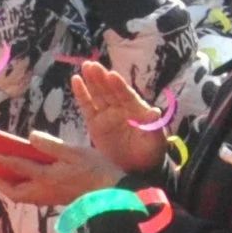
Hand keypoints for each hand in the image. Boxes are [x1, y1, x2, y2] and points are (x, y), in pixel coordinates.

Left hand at [0, 135, 125, 207]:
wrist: (115, 195)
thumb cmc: (96, 170)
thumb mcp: (74, 152)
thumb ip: (50, 145)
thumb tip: (29, 137)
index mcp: (46, 177)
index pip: (16, 167)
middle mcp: (45, 191)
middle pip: (15, 192)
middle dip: (2, 181)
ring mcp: (52, 198)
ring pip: (25, 196)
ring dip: (14, 185)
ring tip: (11, 171)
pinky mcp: (59, 200)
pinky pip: (35, 196)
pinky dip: (27, 187)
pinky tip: (32, 175)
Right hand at [66, 63, 167, 178]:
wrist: (137, 167)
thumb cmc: (150, 151)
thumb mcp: (156, 140)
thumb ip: (154, 126)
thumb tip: (155, 112)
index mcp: (136, 109)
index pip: (126, 95)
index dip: (119, 86)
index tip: (112, 75)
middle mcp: (120, 108)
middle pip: (110, 91)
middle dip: (102, 78)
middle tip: (93, 65)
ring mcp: (107, 114)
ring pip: (98, 94)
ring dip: (91, 80)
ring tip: (85, 67)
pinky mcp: (95, 123)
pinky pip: (87, 106)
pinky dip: (81, 94)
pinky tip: (75, 80)